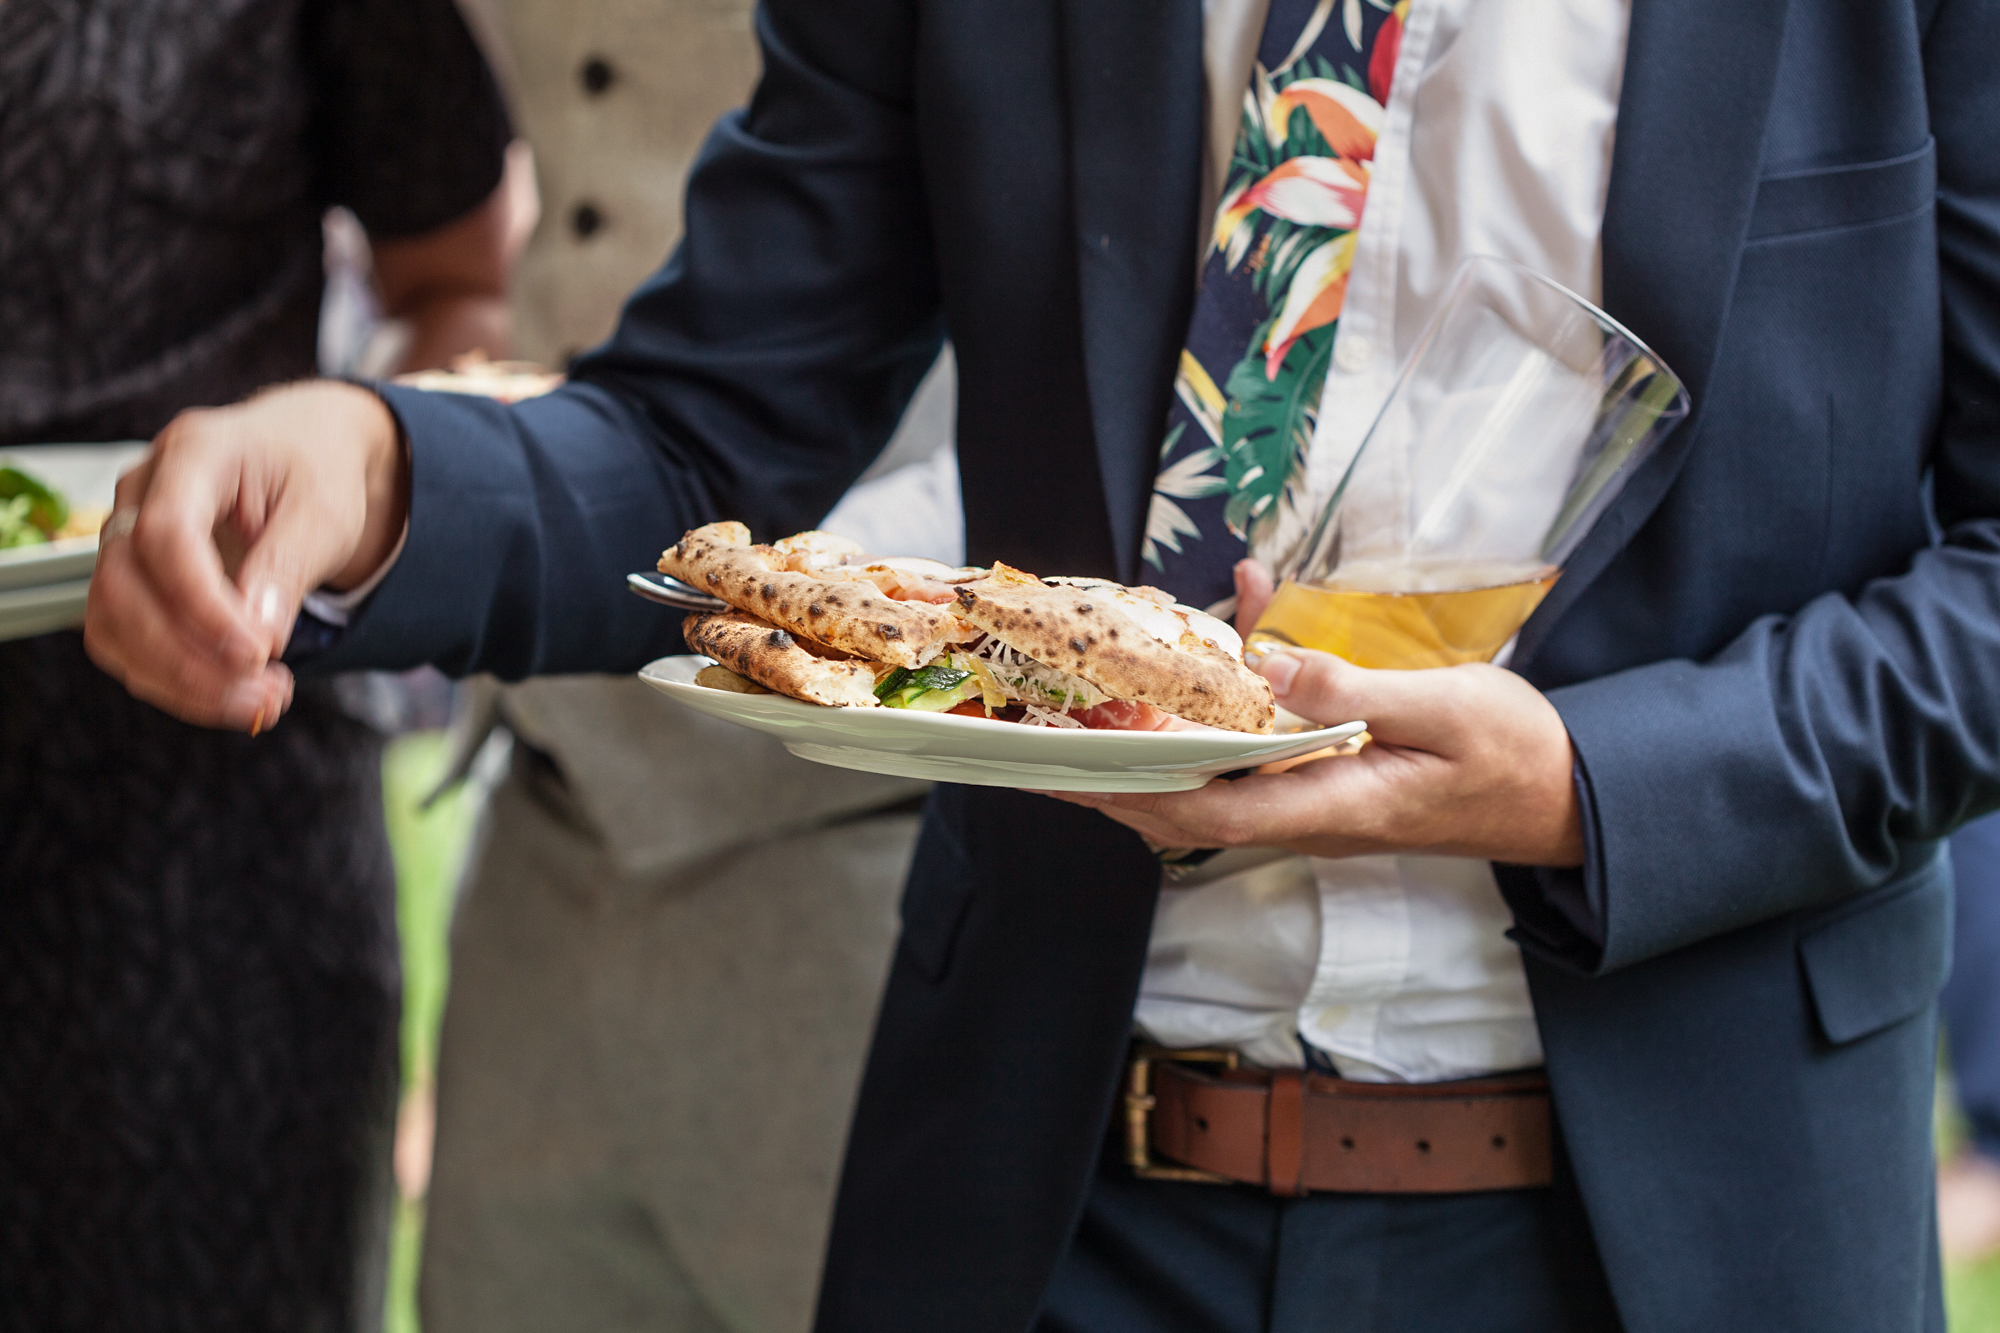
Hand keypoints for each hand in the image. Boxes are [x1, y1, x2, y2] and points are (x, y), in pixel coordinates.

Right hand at [83, 380, 407, 731]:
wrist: (305, 449)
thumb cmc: (316, 469)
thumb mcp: (326, 511)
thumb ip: (287, 569)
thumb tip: (258, 640)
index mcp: (194, 452)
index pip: (165, 534)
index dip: (202, 605)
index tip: (256, 654)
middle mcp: (142, 489)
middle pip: (123, 583)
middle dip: (186, 657)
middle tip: (262, 695)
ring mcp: (125, 531)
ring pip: (113, 619)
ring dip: (177, 679)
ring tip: (258, 703)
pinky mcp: (131, 573)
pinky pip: (124, 636)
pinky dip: (170, 678)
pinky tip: (230, 694)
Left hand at [1040, 561, 1582, 865]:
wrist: (1570, 797)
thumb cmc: (1515, 756)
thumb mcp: (1442, 708)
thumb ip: (1348, 692)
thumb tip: (1259, 669)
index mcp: (1331, 806)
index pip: (1203, 808)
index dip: (1126, 788)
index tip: (1063, 767)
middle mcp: (1308, 815)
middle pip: (1186, 800)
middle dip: (1114, 766)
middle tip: (1043, 732)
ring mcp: (1314, 802)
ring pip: (1213, 773)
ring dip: (1161, 727)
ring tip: (1099, 689)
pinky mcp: (1326, 781)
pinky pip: (1256, 749)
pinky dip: (1227, 700)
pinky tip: (1235, 629)